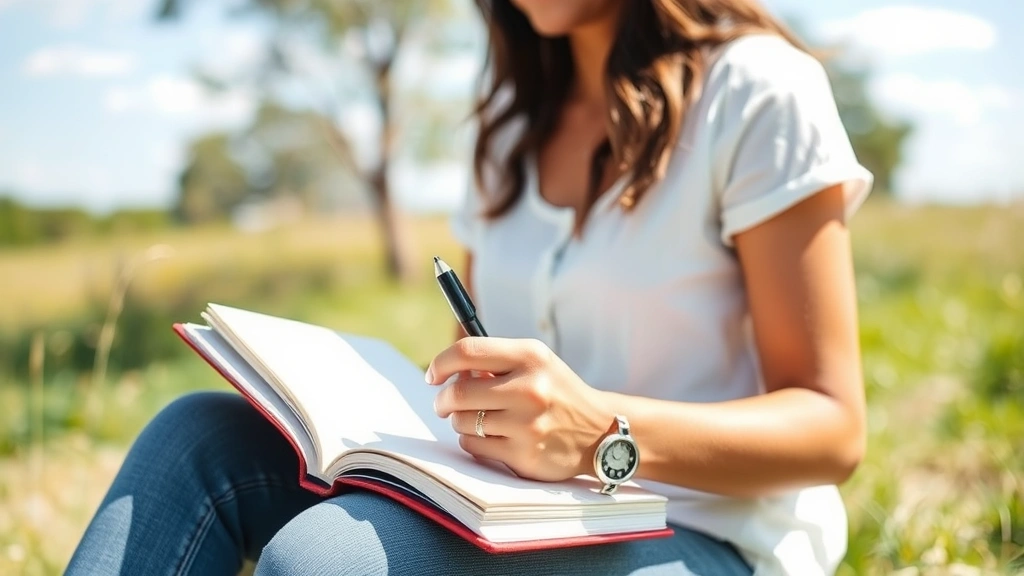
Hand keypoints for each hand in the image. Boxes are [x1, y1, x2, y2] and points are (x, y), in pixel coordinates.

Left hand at [426, 337, 612, 482]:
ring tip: (480, 420)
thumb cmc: (557, 393)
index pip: (468, 352)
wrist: (600, 432)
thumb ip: (496, 362)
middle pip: (458, 392)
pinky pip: (473, 447)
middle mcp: (530, 388)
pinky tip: (493, 437)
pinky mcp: (523, 454)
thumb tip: (448, 371)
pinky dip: (474, 442)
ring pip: (462, 422)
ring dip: (461, 422)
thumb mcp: (537, 364)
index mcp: (530, 356)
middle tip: (444, 404)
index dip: (441, 363)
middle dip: (443, 400)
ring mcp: (527, 424)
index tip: (433, 375)